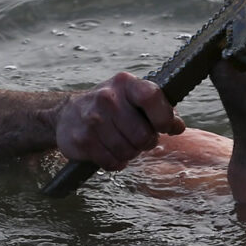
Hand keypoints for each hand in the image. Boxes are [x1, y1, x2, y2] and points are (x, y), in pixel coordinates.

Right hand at [53, 72, 184, 170]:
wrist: (67, 114)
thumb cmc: (110, 107)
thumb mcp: (133, 99)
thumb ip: (159, 109)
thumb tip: (177, 126)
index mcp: (124, 83)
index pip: (151, 97)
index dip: (163, 116)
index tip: (164, 127)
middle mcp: (107, 98)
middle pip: (143, 134)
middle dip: (146, 142)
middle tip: (139, 138)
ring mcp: (92, 119)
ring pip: (128, 151)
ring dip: (130, 153)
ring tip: (122, 143)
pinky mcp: (82, 140)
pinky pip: (112, 162)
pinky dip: (116, 162)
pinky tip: (109, 151)